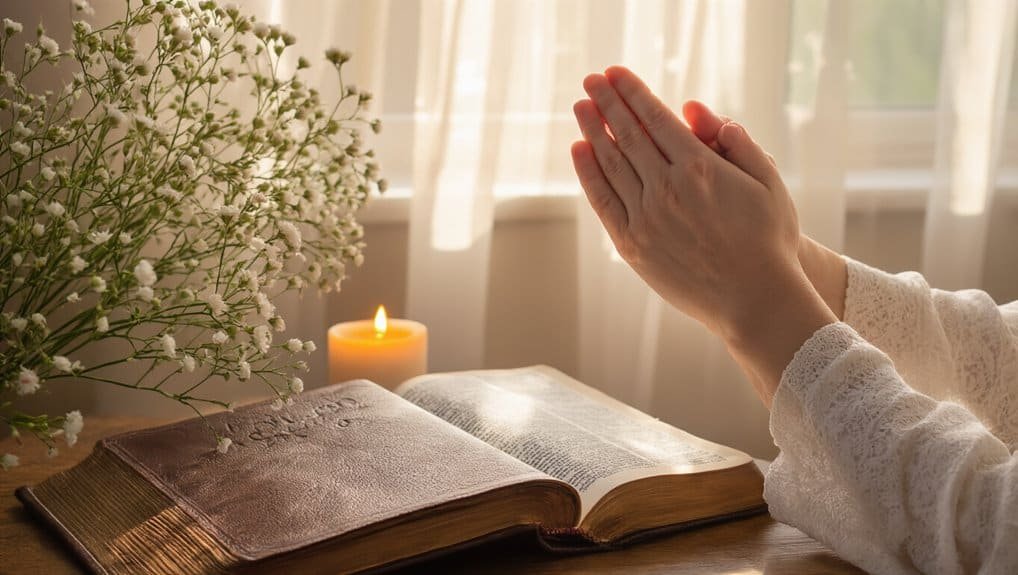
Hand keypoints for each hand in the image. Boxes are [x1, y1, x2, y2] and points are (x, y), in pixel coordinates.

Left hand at [570, 66, 836, 404]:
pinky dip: (588, 173)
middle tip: (590, 80)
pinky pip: (603, 201)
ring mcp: (646, 218)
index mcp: (701, 168)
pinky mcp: (632, 245)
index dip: (632, 92)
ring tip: (580, 106)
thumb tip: (696, 111)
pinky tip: (579, 150)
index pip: (655, 118)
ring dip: (592, 131)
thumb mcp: (768, 181)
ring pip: (611, 164)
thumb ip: (737, 142)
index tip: (615, 74)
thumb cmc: (768, 240)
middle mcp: (667, 189)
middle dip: (606, 103)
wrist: (754, 300)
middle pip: (627, 134)